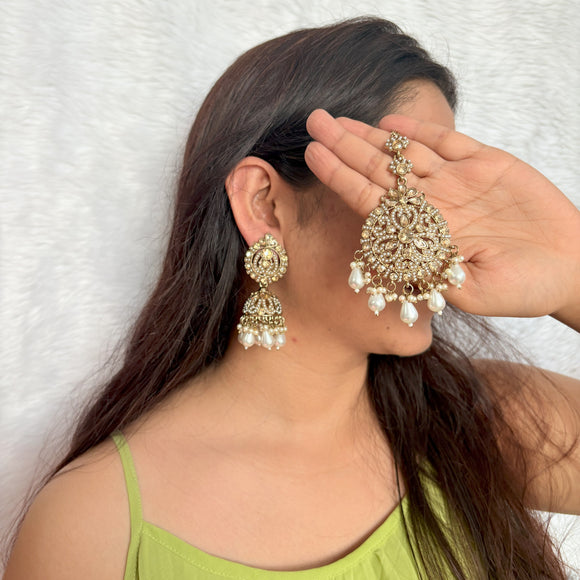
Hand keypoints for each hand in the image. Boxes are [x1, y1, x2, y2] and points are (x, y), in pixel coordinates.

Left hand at [304, 109, 579, 318]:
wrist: (570, 267)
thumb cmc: (524, 288)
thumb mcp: (474, 292)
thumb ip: (437, 276)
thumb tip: (396, 262)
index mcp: (421, 234)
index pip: (370, 201)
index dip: (341, 177)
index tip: (313, 156)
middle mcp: (432, 204)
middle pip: (378, 170)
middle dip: (345, 146)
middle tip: (314, 122)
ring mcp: (456, 182)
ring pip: (405, 153)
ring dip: (372, 135)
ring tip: (339, 118)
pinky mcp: (485, 163)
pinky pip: (446, 142)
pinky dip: (420, 130)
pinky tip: (391, 122)